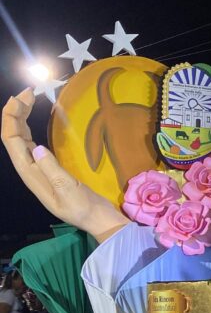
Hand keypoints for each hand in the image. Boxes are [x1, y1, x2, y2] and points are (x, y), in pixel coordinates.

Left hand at [1, 89, 128, 242]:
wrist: (98, 221)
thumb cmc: (84, 207)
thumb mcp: (68, 190)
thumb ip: (52, 169)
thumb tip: (36, 146)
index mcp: (31, 174)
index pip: (12, 141)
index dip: (12, 117)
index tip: (22, 97)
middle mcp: (31, 170)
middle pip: (14, 137)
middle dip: (15, 113)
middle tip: (28, 91)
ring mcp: (39, 169)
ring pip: (21, 140)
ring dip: (20, 119)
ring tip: (27, 100)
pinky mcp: (49, 169)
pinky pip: (31, 145)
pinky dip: (29, 129)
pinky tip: (33, 122)